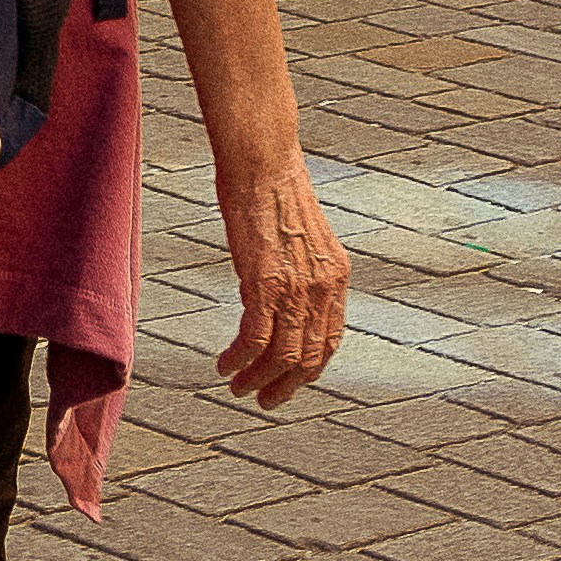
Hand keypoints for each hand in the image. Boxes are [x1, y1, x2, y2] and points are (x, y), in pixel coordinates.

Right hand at [212, 155, 349, 405]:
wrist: (262, 160)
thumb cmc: (274, 189)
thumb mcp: (301, 236)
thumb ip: (303, 269)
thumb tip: (288, 293)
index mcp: (336, 276)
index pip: (330, 340)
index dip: (309, 369)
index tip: (288, 382)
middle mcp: (323, 286)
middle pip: (309, 358)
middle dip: (285, 386)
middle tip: (262, 399)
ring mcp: (295, 286)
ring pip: (282, 356)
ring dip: (257, 379)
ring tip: (236, 387)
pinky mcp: (264, 282)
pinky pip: (255, 338)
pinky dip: (239, 358)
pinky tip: (224, 363)